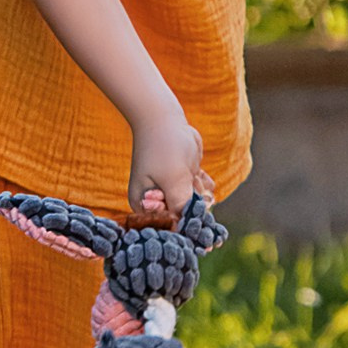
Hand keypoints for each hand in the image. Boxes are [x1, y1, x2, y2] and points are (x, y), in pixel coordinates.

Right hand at [128, 99, 204, 224]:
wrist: (163, 118)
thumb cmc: (163, 147)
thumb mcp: (174, 179)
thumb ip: (182, 206)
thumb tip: (191, 229)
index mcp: (145, 206)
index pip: (168, 227)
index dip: (185, 227)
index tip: (197, 218)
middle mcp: (157, 202)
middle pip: (184, 218)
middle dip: (193, 203)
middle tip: (189, 182)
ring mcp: (171, 192)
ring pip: (196, 205)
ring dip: (198, 190)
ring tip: (189, 172)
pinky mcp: (183, 182)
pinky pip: (201, 192)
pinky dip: (203, 183)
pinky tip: (196, 170)